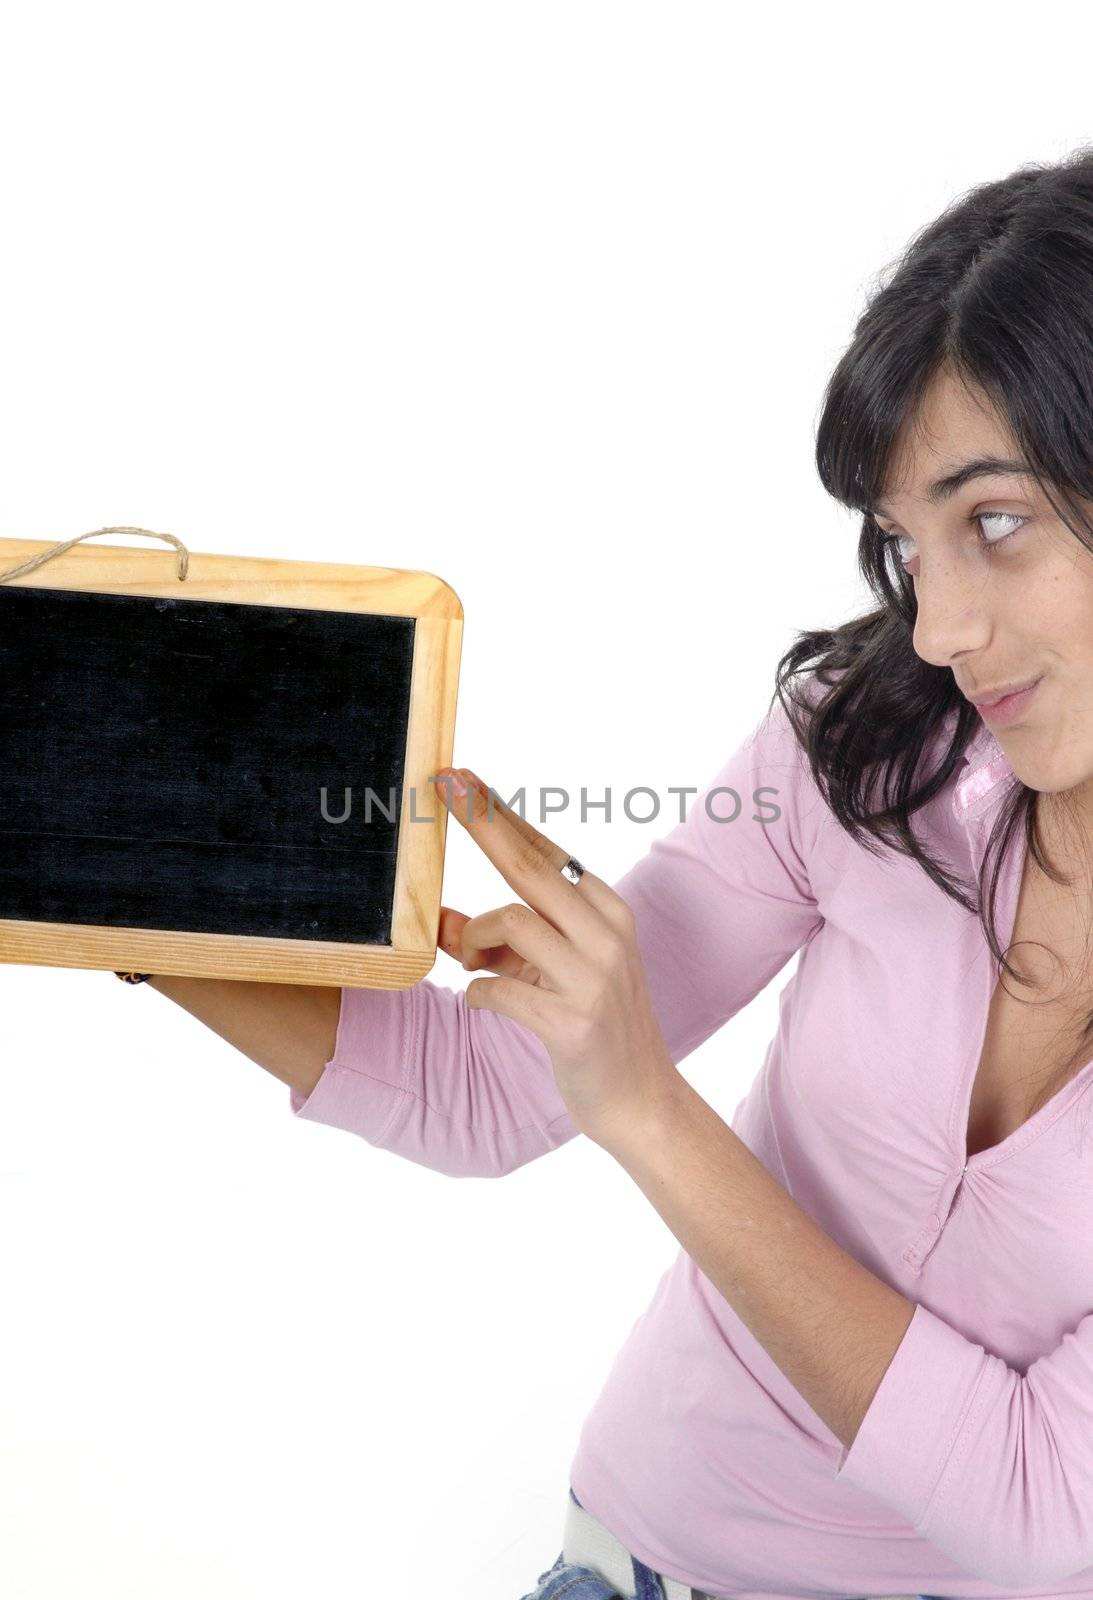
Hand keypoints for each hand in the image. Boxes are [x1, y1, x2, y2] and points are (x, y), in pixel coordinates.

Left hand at [432, 766, 682, 1149]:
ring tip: (468, 961)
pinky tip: (481, 1002)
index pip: (545, 849)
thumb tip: (436, 918)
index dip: (498, 813)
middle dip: (481, 821)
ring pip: (510, 920)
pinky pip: (498, 990)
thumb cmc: (590, 1026)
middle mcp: (606, 934)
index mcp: (607, 912)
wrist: (641, 1100)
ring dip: (472, 939)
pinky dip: (477, 993)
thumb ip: (496, 942)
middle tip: (443, 786)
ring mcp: (594, 977)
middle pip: (529, 865)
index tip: (460, 777)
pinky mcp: (573, 1023)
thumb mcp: (547, 973)